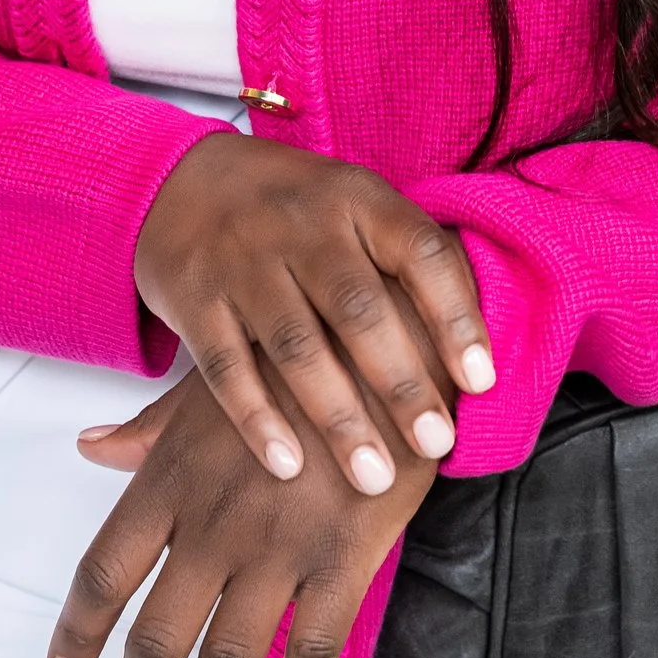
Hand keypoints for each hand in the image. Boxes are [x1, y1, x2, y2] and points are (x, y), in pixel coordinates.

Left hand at [50, 371, 431, 657]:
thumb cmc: (291, 354)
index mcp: (172, 478)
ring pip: (230, 654)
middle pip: (159, 632)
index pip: (106, 570)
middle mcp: (216, 521)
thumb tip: (88, 446)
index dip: (80, 631)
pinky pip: (313, 644)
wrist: (386, 334)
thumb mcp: (207, 382)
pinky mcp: (346, 556)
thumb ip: (147, 429)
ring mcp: (282, 544)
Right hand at [133, 136, 492, 495]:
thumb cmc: (294, 209)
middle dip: (402, 383)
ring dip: (338, 418)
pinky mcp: (194, 296)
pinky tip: (288, 465)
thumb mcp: (352, 205)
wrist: (177, 179)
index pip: (421, 253)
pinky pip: (226, 366)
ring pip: (296, 346)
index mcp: (358, 198)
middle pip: (359, 308)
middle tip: (434, 443)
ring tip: (373, 477)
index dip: (456, 316)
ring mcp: (243, 259)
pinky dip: (257, 420)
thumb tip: (474, 352)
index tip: (481, 382)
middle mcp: (302, 225)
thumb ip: (403, 262)